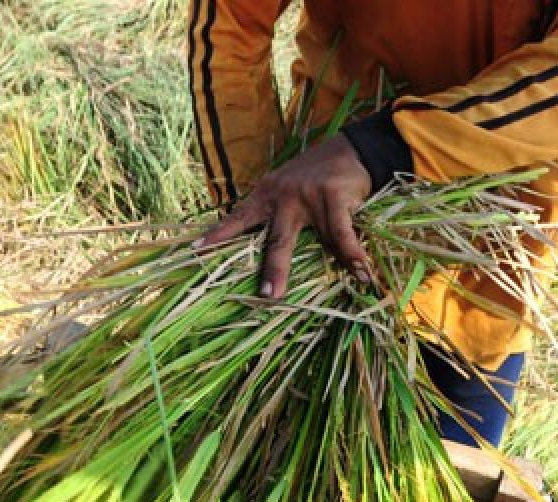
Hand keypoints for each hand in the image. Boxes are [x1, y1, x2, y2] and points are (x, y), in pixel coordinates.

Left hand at [195, 135, 371, 299]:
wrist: (350, 149)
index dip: (219, 235)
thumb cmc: (315, 177)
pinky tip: (361, 272)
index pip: (239, 218)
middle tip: (266, 295)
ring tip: (317, 292)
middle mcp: (284, 196)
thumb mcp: (286, 189)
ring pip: (316, 240)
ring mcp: (308, 196)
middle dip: (272, 269)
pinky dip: (353, 254)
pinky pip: (342, 233)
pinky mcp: (333, 196)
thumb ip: (275, 214)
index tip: (196, 251)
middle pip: (276, 240)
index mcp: (267, 195)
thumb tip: (265, 252)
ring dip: (322, 266)